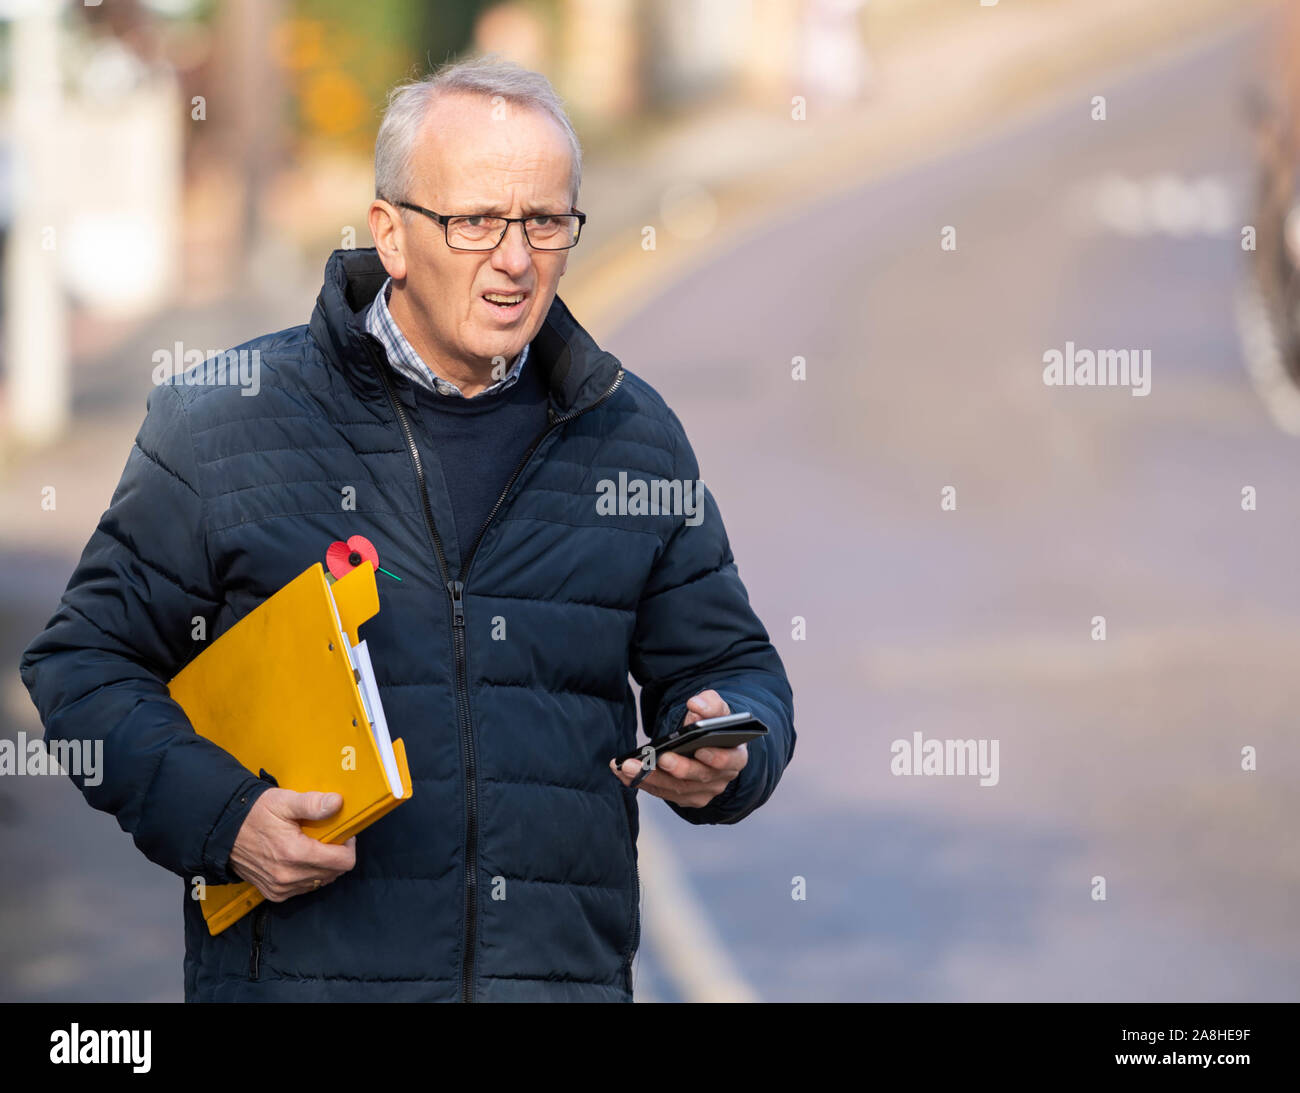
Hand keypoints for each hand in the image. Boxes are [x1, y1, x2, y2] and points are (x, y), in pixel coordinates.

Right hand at [228, 789, 356, 901]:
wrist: (223, 831)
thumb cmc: (254, 814)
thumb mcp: (284, 801)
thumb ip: (312, 804)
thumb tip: (337, 803)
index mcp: (295, 853)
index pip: (343, 861)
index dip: (348, 846)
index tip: (342, 833)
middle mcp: (289, 876)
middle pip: (335, 872)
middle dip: (336, 854)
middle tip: (326, 837)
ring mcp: (281, 888)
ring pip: (321, 882)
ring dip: (323, 866)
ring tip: (312, 846)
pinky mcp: (274, 893)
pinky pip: (304, 888)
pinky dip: (309, 875)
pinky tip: (300, 858)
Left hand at [610, 690, 746, 808]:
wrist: (705, 743)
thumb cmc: (712, 725)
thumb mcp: (716, 710)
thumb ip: (710, 704)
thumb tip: (696, 704)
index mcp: (735, 756)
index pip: (729, 761)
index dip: (716, 758)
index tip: (700, 749)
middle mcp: (720, 779)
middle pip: (698, 777)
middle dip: (676, 768)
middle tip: (657, 757)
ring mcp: (702, 792)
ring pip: (676, 789)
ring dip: (650, 777)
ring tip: (626, 766)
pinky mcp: (683, 797)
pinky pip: (661, 792)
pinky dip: (642, 782)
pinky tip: (623, 772)